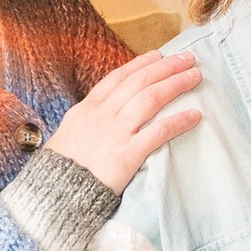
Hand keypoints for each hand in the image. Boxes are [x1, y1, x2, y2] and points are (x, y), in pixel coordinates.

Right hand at [45, 49, 199, 192]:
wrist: (54, 195)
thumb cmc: (60, 170)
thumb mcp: (68, 136)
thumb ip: (88, 122)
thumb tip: (103, 115)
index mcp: (86, 110)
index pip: (117, 79)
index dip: (139, 64)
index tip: (158, 55)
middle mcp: (101, 116)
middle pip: (138, 83)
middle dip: (165, 67)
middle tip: (187, 59)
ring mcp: (114, 134)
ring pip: (150, 99)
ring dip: (175, 84)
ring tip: (194, 76)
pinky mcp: (126, 155)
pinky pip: (158, 133)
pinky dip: (178, 122)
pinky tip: (195, 116)